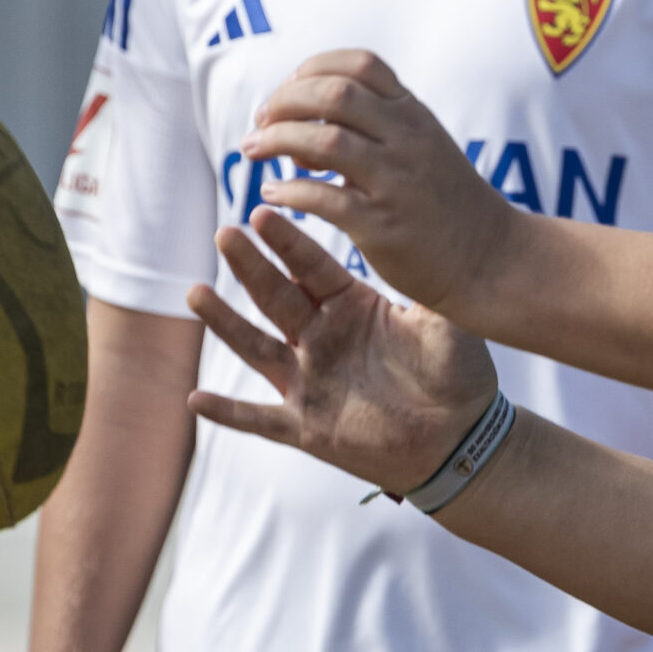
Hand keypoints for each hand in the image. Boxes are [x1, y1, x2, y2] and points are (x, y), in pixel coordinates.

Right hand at [186, 206, 498, 496]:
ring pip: (257, 347)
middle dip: (250, 265)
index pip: (311, 267)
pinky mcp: (306, 425)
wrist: (457, 440)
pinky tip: (196, 398)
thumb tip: (428, 243)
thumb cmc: (456, 376)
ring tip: (195, 292)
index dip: (288, 243)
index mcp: (350, 306)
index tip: (263, 211)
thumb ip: (429, 293)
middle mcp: (321, 337)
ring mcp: (309, 381)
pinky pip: (259, 419)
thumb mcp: (445, 327)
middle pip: (276, 295)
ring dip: (226, 322)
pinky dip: (229, 411)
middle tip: (225, 233)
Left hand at [240, 51, 521, 317]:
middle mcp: (407, 140)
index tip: (289, 89)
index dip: (313, 68)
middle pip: (334, 94)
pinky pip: (323, 199)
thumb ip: (376, 122)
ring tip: (252, 151)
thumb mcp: (423, 143)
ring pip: (323, 141)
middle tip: (260, 120)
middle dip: (284, 101)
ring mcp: (396, 182)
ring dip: (276, 141)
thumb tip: (305, 113)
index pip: (360, 65)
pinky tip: (272, 194)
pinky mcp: (383, 227)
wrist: (490, 258)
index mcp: (414, 115)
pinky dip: (289, 191)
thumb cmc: (445, 201)